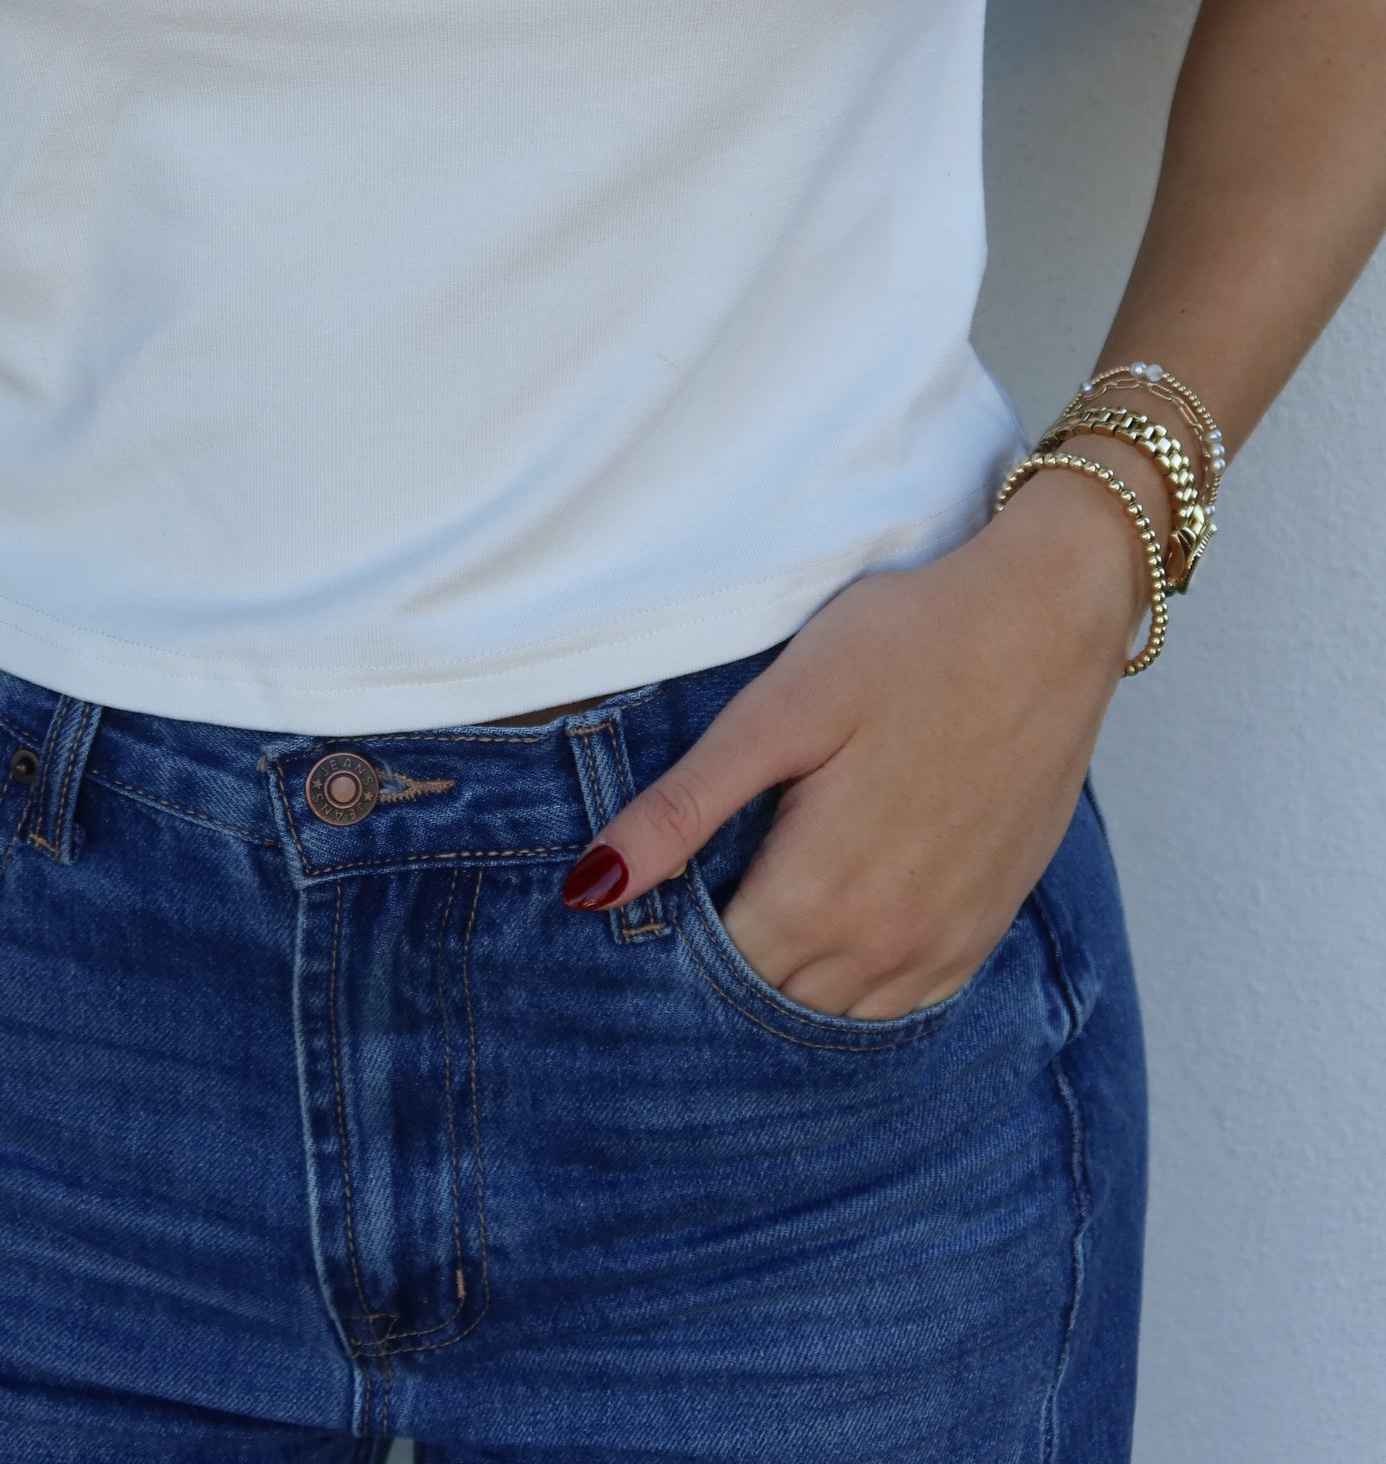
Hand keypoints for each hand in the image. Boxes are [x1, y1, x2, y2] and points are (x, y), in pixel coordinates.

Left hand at [562, 465, 1153, 1017]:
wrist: (1048, 623)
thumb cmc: (908, 645)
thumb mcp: (779, 711)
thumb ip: (683, 809)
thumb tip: (589, 890)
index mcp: (816, 896)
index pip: (711, 973)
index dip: (669, 941)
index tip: (650, 897)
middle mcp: (883, 946)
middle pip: (770, 998)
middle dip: (724, 966)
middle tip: (697, 895)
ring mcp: (943, 945)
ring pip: (836, 1014)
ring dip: (791, 980)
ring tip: (758, 905)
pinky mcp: (986, 927)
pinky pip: (904, 1001)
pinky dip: (858, 983)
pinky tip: (836, 924)